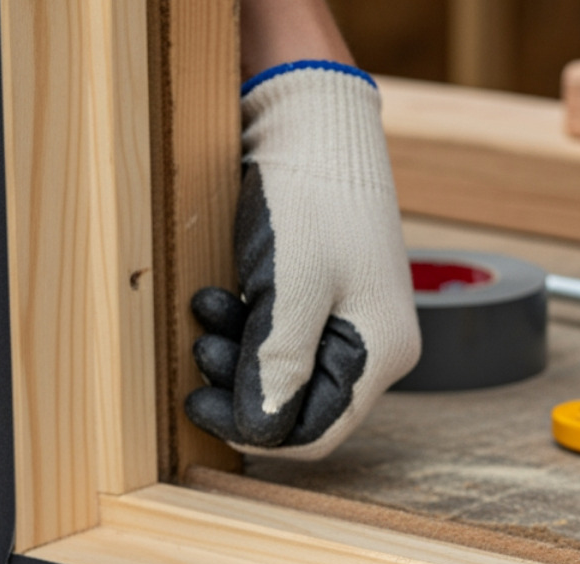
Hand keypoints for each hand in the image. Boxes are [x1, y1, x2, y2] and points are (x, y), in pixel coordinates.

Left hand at [185, 63, 419, 459]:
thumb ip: (275, 368)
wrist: (308, 114)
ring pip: (282, 369)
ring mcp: (349, 317)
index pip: (320, 431)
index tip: (204, 407)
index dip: (259, 430)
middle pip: (299, 401)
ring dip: (235, 351)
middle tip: (198, 350)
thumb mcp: (289, 289)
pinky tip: (219, 295)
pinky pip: (279, 334)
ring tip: (204, 311)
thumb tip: (260, 433)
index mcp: (381, 351)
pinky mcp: (322, 293)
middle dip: (241, 383)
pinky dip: (243, 324)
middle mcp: (373, 343)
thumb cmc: (310, 194)